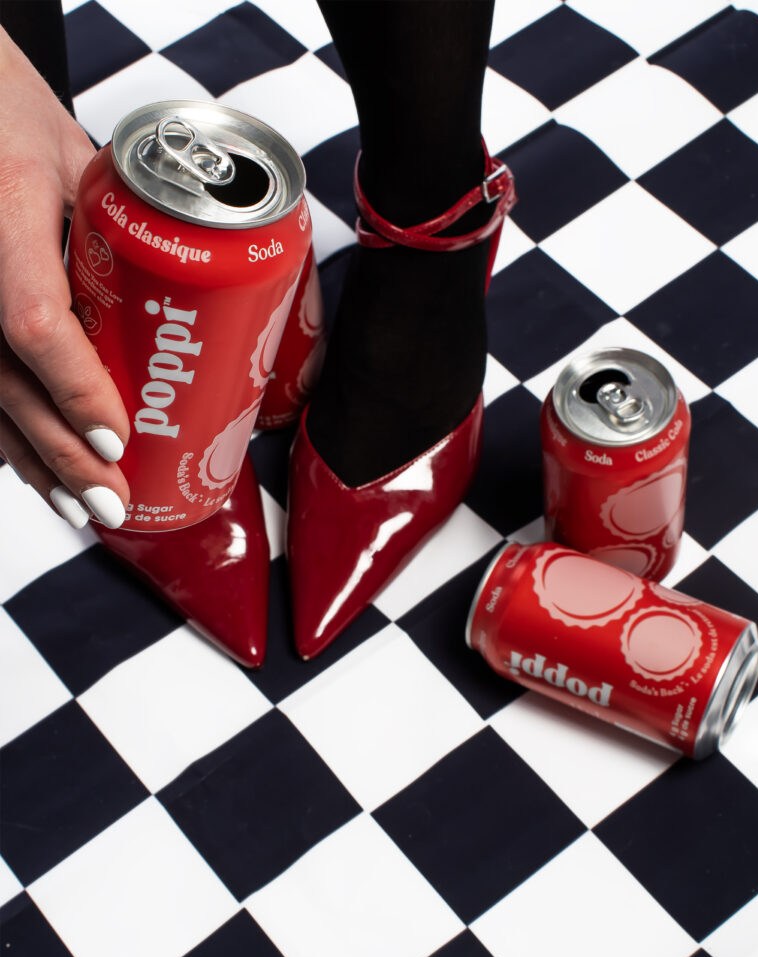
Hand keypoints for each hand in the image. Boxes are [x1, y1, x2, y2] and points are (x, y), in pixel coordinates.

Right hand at [0, 27, 128, 528]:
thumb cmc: (13, 116)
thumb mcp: (85, 161)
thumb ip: (132, 237)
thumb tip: (204, 315)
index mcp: (5, 204)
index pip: (34, 319)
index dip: (77, 389)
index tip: (120, 438)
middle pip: (6, 381)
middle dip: (63, 453)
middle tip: (112, 500)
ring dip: (34, 462)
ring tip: (82, 507)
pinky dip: (9, 437)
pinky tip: (42, 474)